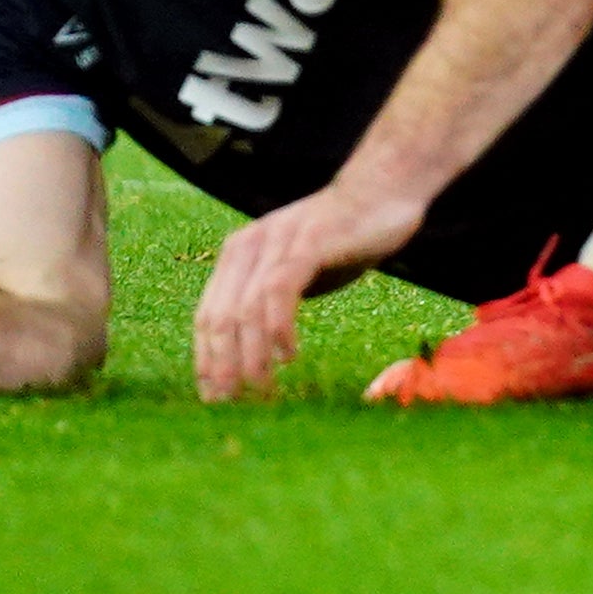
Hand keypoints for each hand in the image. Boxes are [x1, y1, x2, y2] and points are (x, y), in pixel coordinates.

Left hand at [192, 177, 424, 402]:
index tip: (215, 399)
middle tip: (232, 404)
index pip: (207, 317)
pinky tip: (289, 354)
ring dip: (250, 356)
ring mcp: (277, 242)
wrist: (386, 189)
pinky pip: (279, 291)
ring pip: (246, 310)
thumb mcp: (297, 273)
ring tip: (262, 388)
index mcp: (237, 255)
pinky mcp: (307, 241)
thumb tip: (257, 354)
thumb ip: (272, 302)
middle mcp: (247, 246)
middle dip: (222, 367)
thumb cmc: (344, 238)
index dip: (206, 361)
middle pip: (220, 318)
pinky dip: (278, 328)